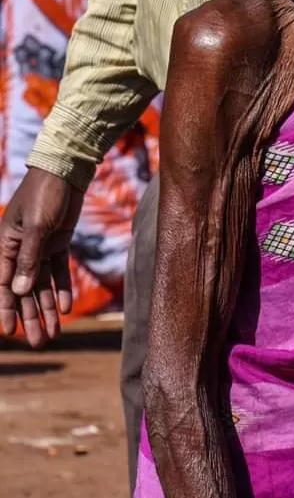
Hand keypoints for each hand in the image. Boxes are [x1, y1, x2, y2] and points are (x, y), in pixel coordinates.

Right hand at [0, 168, 83, 345]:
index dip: (6, 309)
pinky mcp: (58, 242)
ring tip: (55, 333)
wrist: (67, 170)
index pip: (5, 285)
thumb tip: (22, 291)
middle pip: (25, 291)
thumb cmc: (46, 194)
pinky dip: (61, 288)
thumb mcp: (38, 226)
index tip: (9, 334)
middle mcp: (21, 250)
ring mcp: (40, 247)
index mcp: (7, 246)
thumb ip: (30, 259)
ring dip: (47, 308)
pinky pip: (58, 271)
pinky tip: (65, 307)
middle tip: (40, 343)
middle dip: (31, 317)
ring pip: (41, 284)